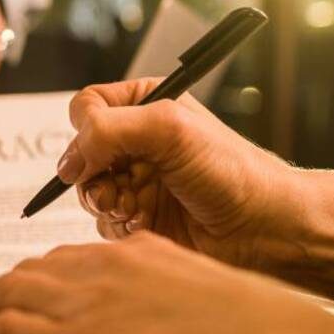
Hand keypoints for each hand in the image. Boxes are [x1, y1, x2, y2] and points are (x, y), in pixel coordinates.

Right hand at [56, 79, 293, 268]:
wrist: (264, 228)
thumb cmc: (232, 171)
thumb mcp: (169, 130)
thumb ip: (109, 130)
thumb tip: (68, 159)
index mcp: (145, 105)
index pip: (87, 108)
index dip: (85, 133)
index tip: (100, 155)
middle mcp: (138, 141)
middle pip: (81, 154)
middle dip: (94, 176)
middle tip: (118, 189)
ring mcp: (137, 180)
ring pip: (88, 191)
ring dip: (107, 202)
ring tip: (137, 208)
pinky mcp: (139, 216)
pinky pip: (104, 222)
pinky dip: (120, 225)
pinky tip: (148, 223)